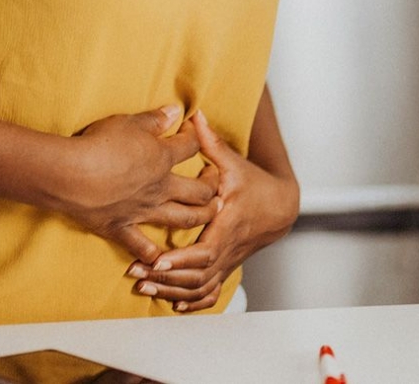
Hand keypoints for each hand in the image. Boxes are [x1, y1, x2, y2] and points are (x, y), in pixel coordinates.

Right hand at [62, 105, 220, 264]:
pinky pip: (141, 246)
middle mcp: (159, 188)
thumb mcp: (127, 122)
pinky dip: (152, 253)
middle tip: (215, 182)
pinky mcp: (121, 228)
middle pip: (199, 191)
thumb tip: (175, 110)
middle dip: (212, 186)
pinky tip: (159, 256)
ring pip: (183, 220)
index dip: (195, 137)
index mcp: (161, 159)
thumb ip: (153, 119)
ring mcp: (143, 211)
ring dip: (199, 218)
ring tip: (209, 214)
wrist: (71, 175)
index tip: (193, 132)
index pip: (191, 147)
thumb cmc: (98, 144)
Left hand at [125, 111, 298, 311]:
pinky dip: (191, 301)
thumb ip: (211, 143)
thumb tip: (194, 115)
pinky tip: (171, 302)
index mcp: (228, 224)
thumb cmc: (254, 184)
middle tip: (137, 274)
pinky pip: (209, 292)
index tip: (158, 260)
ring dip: (172, 290)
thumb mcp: (233, 163)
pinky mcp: (225, 267)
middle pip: (197, 274)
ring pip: (200, 286)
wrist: (281, 208)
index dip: (180, 258)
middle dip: (166, 278)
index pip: (204, 249)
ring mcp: (226, 261)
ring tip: (143, 286)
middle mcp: (226, 247)